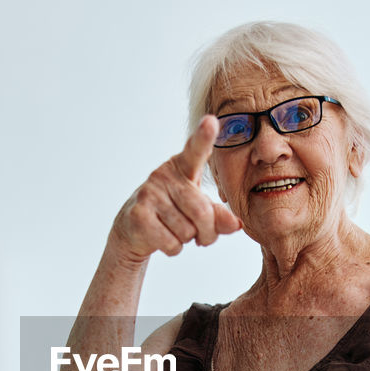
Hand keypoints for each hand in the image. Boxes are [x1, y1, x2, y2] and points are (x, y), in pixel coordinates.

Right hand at [110, 115, 241, 261]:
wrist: (133, 230)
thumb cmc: (174, 214)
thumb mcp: (199, 211)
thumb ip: (219, 216)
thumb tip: (236, 225)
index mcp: (182, 167)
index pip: (195, 150)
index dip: (204, 136)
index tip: (212, 121)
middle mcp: (164, 175)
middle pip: (202, 211)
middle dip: (207, 233)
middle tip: (202, 238)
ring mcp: (148, 194)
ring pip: (187, 231)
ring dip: (188, 241)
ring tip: (177, 233)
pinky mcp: (138, 215)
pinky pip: (172, 242)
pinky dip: (174, 249)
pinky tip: (163, 238)